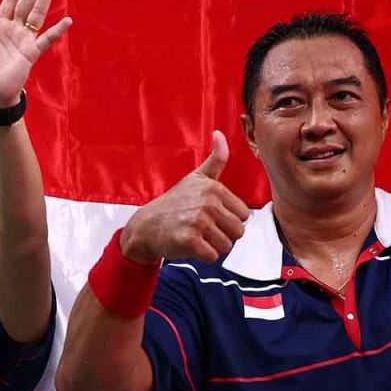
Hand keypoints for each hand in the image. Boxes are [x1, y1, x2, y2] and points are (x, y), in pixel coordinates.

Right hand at [120, 131, 249, 263]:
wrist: (146, 226)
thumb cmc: (174, 203)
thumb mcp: (196, 178)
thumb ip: (215, 159)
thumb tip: (219, 134)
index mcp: (214, 188)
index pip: (244, 215)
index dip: (229, 220)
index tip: (211, 216)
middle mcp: (208, 203)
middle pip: (238, 232)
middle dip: (223, 235)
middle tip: (203, 229)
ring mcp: (198, 221)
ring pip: (227, 246)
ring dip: (213, 247)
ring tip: (197, 236)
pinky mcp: (189, 240)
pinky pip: (213, 257)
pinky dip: (203, 256)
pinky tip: (190, 246)